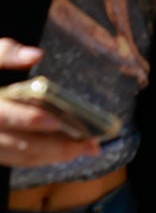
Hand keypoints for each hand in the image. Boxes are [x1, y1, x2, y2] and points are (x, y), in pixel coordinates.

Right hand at [0, 39, 98, 166]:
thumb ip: (5, 53)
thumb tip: (35, 55)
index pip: (3, 116)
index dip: (28, 119)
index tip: (55, 120)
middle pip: (20, 144)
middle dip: (56, 146)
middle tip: (89, 145)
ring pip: (21, 156)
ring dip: (54, 156)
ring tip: (85, 149)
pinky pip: (18, 160)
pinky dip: (42, 157)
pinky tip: (66, 152)